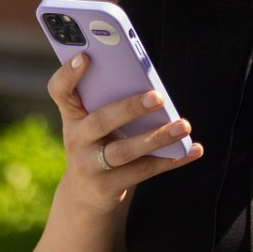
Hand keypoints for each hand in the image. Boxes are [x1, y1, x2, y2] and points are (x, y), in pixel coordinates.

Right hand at [48, 56, 201, 211]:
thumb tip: (154, 89)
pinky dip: (171, 160)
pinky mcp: (106, 186)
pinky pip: (143, 171)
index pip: (59, 91)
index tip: (85, 56)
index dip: (67, 74)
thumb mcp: (96, 123)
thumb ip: (113, 102)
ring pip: (124, 151)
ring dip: (157, 138)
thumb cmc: (99, 144)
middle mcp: (75, 139)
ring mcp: (88, 165)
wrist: (85, 195)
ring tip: (184, 125)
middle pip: (100, 121)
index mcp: (72, 115)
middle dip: (130, 108)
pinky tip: (193, 149)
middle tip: (158, 96)